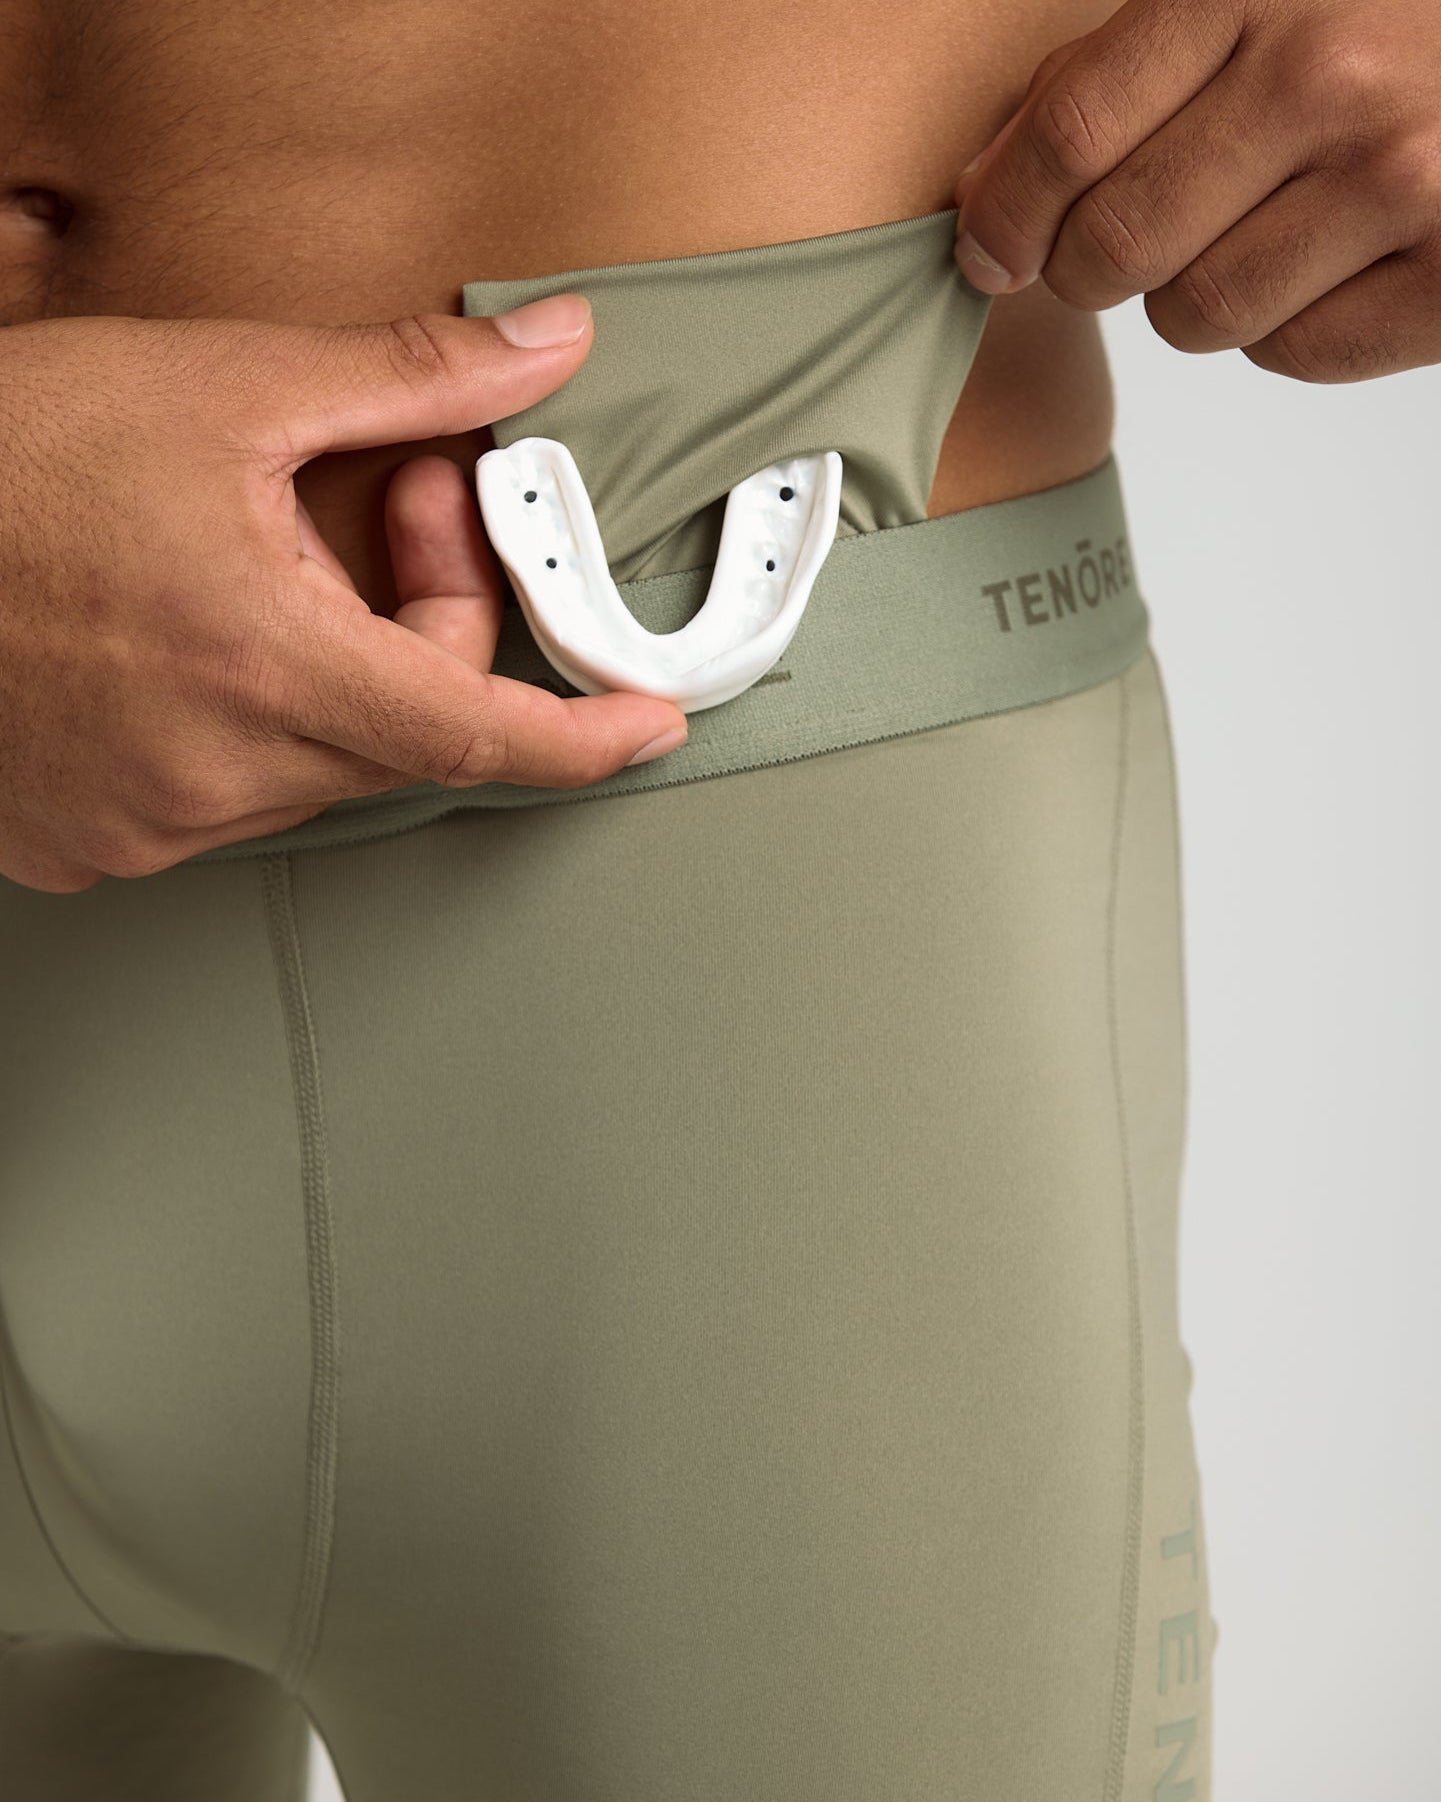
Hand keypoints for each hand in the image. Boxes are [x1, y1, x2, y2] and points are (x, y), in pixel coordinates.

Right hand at [0, 300, 688, 892]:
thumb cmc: (1, 465)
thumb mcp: (219, 386)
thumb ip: (406, 382)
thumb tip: (541, 348)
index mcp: (261, 666)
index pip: (474, 732)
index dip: (581, 736)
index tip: (647, 728)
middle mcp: (212, 770)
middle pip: (404, 730)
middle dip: (436, 625)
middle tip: (403, 509)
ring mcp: (149, 824)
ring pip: (318, 766)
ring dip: (337, 675)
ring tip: (264, 565)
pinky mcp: (95, 845)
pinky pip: (228, 798)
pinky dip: (249, 725)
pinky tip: (194, 646)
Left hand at [952, 0, 1440, 380]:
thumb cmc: (1391, 23)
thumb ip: (1109, 75)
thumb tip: (984, 194)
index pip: (1071, 133)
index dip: (1005, 215)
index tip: (987, 254)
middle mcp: (1330, 77)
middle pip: (1116, 246)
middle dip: (1089, 268)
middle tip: (1117, 249)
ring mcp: (1401, 180)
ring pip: (1195, 315)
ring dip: (1199, 294)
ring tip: (1266, 226)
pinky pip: (1292, 352)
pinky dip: (1292, 324)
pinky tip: (1339, 258)